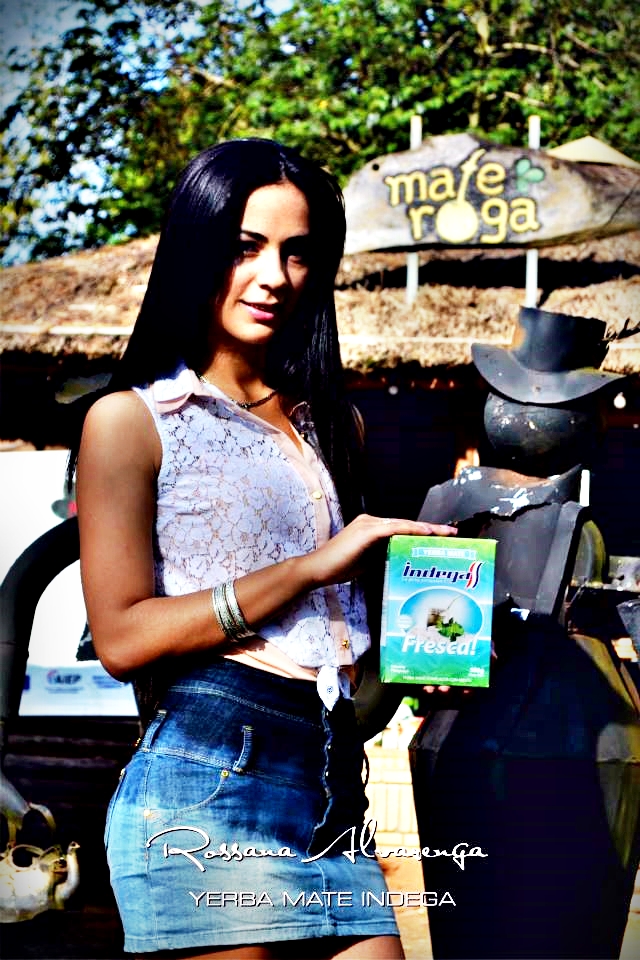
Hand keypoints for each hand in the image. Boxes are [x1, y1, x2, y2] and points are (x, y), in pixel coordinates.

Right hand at [306, 514, 456, 587]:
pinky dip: (411, 530)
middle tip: (452, 533)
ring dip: (426, 528)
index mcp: (372, 527)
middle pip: (406, 524)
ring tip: (445, 533)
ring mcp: (369, 524)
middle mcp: (371, 521)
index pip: (402, 528)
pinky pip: (394, 528)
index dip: (422, 532)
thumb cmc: (341, 567)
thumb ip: (384, 556)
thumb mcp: (368, 561)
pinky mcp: (367, 531)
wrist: (319, 569)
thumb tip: (403, 561)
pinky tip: (426, 533)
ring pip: (403, 524)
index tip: (441, 537)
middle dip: (430, 529)